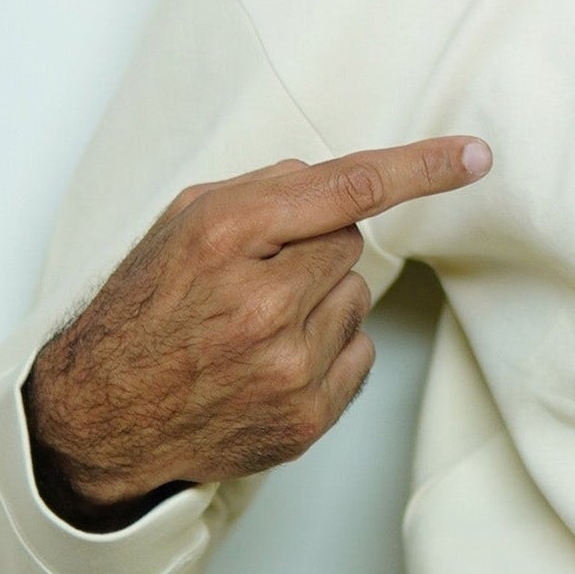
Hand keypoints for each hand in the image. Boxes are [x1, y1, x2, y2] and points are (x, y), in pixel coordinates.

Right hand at [23, 138, 492, 524]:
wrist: (101, 417)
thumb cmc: (143, 311)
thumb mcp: (183, 224)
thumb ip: (261, 192)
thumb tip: (336, 181)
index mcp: (227, 236)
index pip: (349, 188)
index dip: (420, 169)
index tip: (473, 156)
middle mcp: (263, 302)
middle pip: (350, 243)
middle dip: (314, 251)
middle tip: (256, 279)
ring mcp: (288, 365)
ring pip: (357, 298)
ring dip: (319, 302)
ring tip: (255, 326)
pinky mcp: (306, 416)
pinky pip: (360, 352)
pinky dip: (327, 350)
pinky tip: (272, 361)